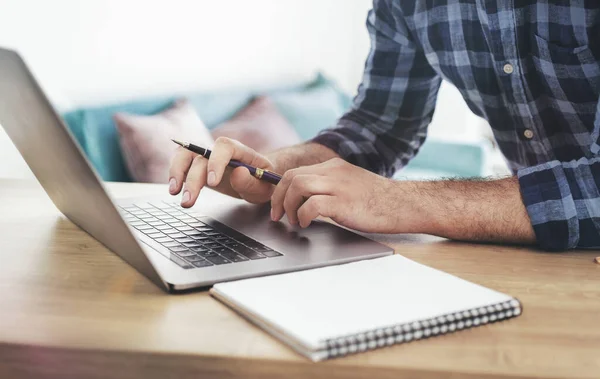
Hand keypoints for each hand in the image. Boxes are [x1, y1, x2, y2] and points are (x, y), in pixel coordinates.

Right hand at [169, 137, 275, 206]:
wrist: (257, 180)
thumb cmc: (262, 181)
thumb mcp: (264, 186)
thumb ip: (252, 182)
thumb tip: (237, 174)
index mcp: (240, 150)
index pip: (225, 146)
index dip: (216, 161)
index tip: (212, 182)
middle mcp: (220, 150)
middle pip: (201, 156)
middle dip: (192, 179)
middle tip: (188, 200)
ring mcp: (207, 156)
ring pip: (185, 154)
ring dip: (177, 172)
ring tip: (174, 192)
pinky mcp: (197, 165)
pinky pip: (181, 162)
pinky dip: (174, 174)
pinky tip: (174, 189)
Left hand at [270, 158, 399, 232]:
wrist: (404, 204)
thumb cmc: (379, 201)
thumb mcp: (350, 186)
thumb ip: (329, 187)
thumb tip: (306, 201)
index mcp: (333, 167)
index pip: (295, 171)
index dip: (281, 189)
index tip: (277, 204)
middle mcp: (333, 172)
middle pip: (291, 177)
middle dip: (278, 198)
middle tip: (278, 216)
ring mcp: (338, 186)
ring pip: (298, 186)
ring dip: (289, 206)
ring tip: (295, 221)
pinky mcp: (343, 202)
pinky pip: (312, 204)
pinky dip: (303, 215)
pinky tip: (308, 224)